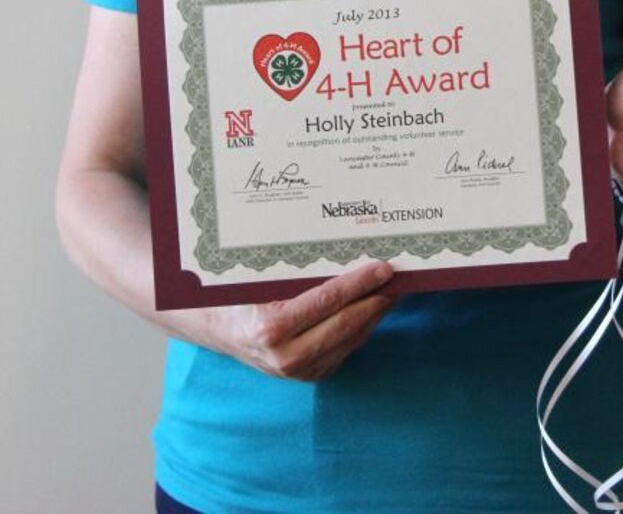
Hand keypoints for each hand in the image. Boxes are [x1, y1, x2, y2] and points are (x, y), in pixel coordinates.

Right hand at [206, 261, 397, 379]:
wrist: (220, 329)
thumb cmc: (240, 295)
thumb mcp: (261, 279)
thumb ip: (296, 271)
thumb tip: (345, 248)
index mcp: (271, 328)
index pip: (328, 300)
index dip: (360, 283)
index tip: (384, 267)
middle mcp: (286, 356)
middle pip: (347, 323)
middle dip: (378, 298)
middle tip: (400, 276)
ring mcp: (299, 372)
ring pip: (351, 339)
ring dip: (376, 313)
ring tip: (394, 288)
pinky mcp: (310, 376)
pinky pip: (346, 349)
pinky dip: (363, 327)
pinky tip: (374, 307)